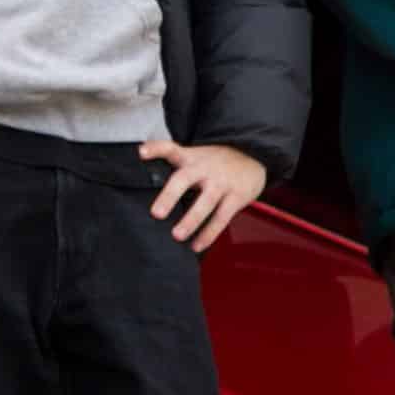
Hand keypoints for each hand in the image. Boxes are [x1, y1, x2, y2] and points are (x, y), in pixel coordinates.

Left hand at [139, 140, 266, 252]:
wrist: (252, 155)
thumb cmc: (215, 161)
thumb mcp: (194, 156)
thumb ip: (173, 164)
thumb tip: (146, 180)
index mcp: (190, 158)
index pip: (170, 148)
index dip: (155, 149)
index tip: (141, 153)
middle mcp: (204, 169)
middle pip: (184, 179)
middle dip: (169, 196)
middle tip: (156, 214)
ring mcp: (221, 183)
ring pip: (205, 203)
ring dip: (191, 220)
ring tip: (177, 236)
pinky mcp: (236, 197)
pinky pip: (221, 218)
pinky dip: (208, 234)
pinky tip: (196, 246)